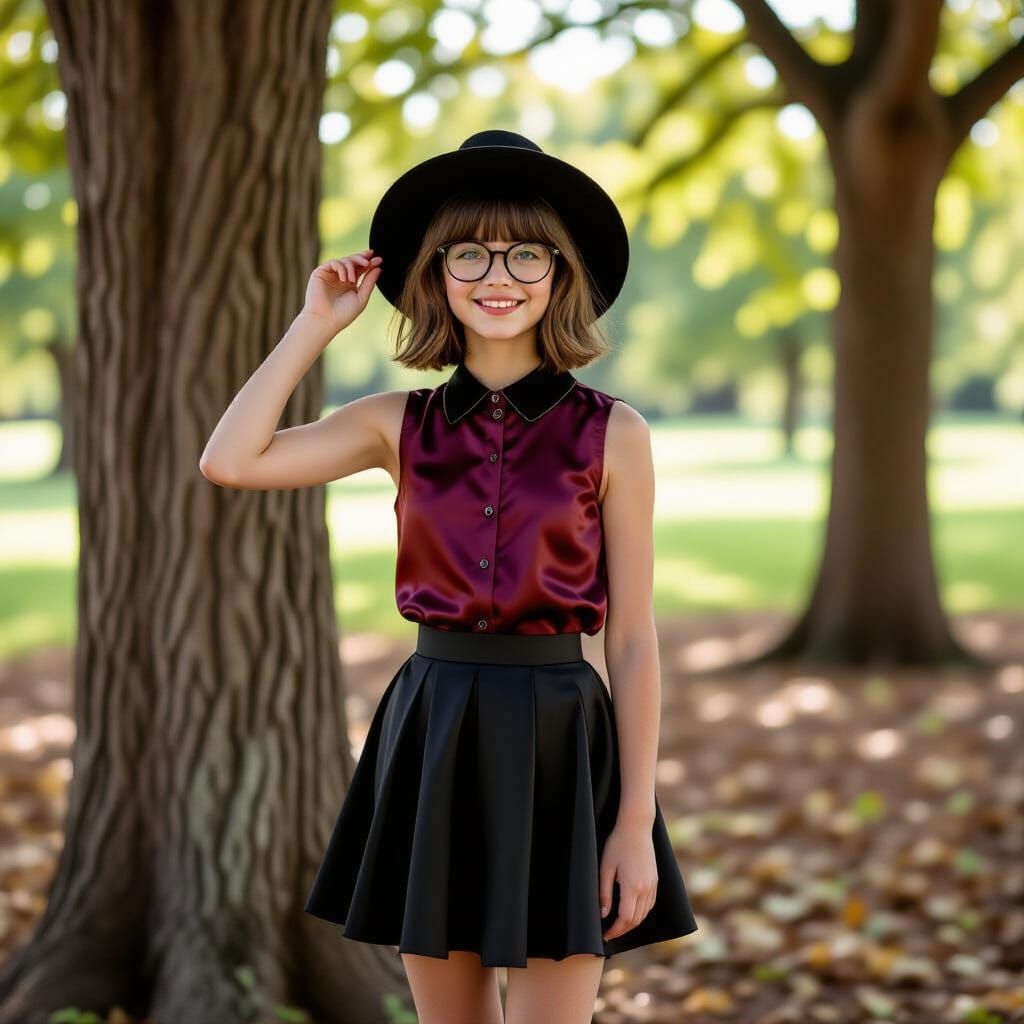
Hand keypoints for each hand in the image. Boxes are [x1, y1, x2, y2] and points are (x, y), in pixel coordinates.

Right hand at [302, 250, 382, 332]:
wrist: (325, 320)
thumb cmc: (343, 314)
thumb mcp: (361, 298)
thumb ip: (369, 282)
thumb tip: (379, 268)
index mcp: (350, 284)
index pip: (361, 269)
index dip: (370, 262)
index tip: (379, 259)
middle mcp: (340, 278)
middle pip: (353, 261)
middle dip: (362, 258)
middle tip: (368, 261)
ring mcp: (330, 274)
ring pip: (344, 260)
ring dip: (351, 267)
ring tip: (352, 280)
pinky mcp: (320, 273)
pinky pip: (333, 262)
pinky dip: (341, 268)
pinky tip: (344, 279)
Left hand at [599, 819, 657, 941]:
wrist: (636, 827)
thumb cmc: (618, 845)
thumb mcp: (606, 868)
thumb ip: (604, 893)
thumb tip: (604, 915)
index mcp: (633, 887)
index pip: (625, 918)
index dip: (615, 930)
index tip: (605, 935)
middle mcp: (646, 889)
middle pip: (636, 920)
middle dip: (623, 930)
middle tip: (609, 933)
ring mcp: (653, 885)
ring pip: (644, 914)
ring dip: (632, 923)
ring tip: (618, 925)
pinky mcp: (655, 880)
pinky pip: (650, 905)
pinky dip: (641, 913)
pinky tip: (631, 912)